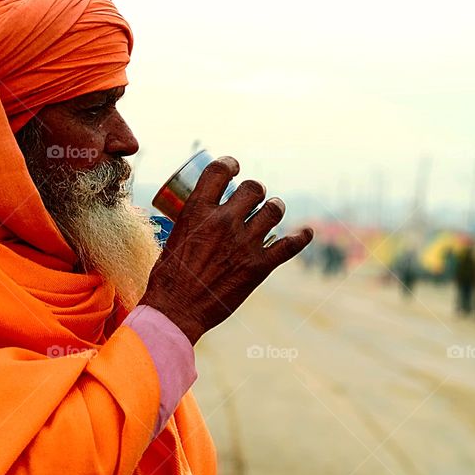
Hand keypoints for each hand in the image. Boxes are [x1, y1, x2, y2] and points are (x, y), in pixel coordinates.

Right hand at [140, 156, 312, 344]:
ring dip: (275, 208)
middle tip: (253, 198)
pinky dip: (301, 237)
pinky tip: (305, 232)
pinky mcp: (259, 266)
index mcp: (198, 211)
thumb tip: (203, 213)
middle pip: (254, 188)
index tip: (234, 167)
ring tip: (272, 210)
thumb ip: (193, 221)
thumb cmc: (168, 277)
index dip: (230, 164)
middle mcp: (224, 221)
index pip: (219, 171)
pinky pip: (289, 245)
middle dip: (255, 190)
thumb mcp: (174, 236)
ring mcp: (244, 243)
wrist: (176, 310)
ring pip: (274, 210)